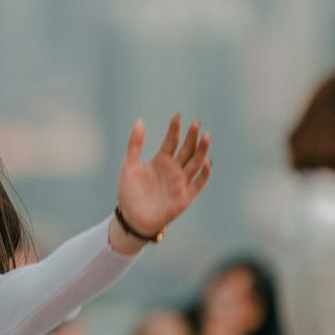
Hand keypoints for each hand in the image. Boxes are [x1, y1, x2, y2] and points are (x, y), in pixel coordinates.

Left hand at [116, 115, 211, 240]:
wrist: (132, 218)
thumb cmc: (129, 192)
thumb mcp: (129, 166)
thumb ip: (135, 145)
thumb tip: (140, 121)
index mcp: (161, 160)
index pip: (171, 141)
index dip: (174, 129)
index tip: (177, 115)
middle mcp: (173, 169)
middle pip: (186, 149)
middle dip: (192, 136)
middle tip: (196, 122)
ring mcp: (180, 182)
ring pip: (195, 163)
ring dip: (201, 150)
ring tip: (206, 136)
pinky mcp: (185, 197)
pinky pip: (197, 184)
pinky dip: (203, 174)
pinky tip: (206, 162)